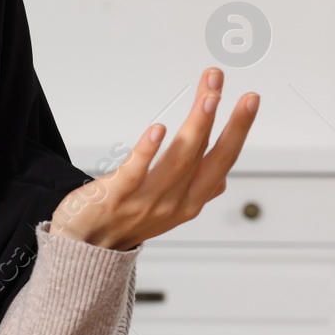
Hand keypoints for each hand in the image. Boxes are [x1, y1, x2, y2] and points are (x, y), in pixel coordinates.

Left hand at [51, 67, 259, 250]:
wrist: (85, 249)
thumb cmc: (124, 222)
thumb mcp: (169, 212)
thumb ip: (195, 192)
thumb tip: (222, 179)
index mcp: (190, 201)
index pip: (223, 160)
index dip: (239, 129)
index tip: (249, 100)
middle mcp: (174, 202)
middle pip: (205, 154)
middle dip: (222, 119)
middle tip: (222, 85)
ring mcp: (146, 201)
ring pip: (178, 160)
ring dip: (196, 126)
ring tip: (207, 98)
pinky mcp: (115, 197)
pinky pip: (135, 172)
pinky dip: (148, 150)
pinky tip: (158, 129)